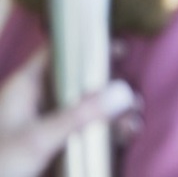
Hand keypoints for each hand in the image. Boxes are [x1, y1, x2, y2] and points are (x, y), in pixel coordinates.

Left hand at [0, 47, 141, 176]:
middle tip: (133, 94)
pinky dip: (108, 132)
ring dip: (113, 113)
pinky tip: (125, 136)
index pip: (60, 53)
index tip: (118, 48)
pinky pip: (88, 130)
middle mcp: (42, 100)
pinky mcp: (59, 145)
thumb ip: (80, 115)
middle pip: (81, 81)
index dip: (87, 45)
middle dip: (110, 87)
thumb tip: (124, 92)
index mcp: (28, 86)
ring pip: (89, 108)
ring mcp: (51, 123)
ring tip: (134, 121)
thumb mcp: (38, 138)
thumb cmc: (1, 163)